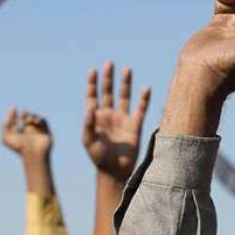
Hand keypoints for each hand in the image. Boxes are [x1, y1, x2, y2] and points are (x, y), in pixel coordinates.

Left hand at [1, 108, 52, 157]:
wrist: (33, 153)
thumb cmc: (19, 147)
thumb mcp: (6, 136)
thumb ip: (5, 124)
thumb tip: (11, 112)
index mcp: (18, 133)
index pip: (15, 121)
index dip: (13, 114)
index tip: (14, 109)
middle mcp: (27, 131)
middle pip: (26, 117)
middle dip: (24, 113)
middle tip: (22, 114)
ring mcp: (37, 130)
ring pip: (34, 117)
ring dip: (31, 115)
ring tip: (28, 120)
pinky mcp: (45, 130)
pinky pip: (43, 120)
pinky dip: (39, 118)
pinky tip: (35, 122)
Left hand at [83, 61, 151, 181]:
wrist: (114, 170)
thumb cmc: (98, 157)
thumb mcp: (89, 141)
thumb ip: (88, 125)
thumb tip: (90, 109)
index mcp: (96, 117)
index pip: (93, 96)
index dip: (92, 83)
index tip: (93, 71)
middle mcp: (109, 115)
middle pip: (108, 92)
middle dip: (108, 78)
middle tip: (109, 63)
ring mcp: (122, 119)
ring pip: (124, 97)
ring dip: (125, 84)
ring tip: (127, 69)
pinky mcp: (135, 126)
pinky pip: (140, 109)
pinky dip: (144, 99)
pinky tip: (145, 88)